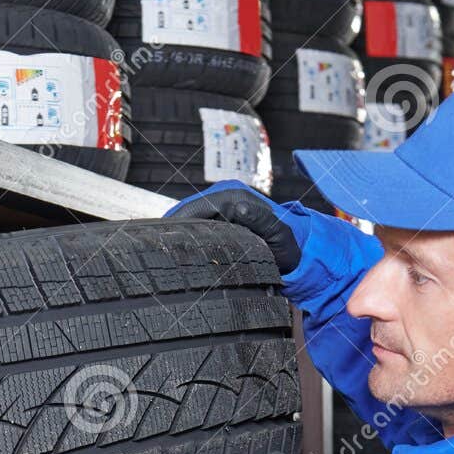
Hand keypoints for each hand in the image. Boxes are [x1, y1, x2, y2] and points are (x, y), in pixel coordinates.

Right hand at [165, 181, 303, 275]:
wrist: (297, 250)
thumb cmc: (289, 245)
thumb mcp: (278, 234)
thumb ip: (260, 220)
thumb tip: (239, 208)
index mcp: (231, 196)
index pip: (191, 208)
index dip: (173, 225)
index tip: (159, 244)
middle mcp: (222, 198)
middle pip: (184, 215)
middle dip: (169, 233)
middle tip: (155, 255)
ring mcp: (219, 210)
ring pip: (187, 223)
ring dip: (176, 238)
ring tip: (162, 257)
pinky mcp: (218, 221)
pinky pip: (195, 229)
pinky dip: (185, 241)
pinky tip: (177, 256)